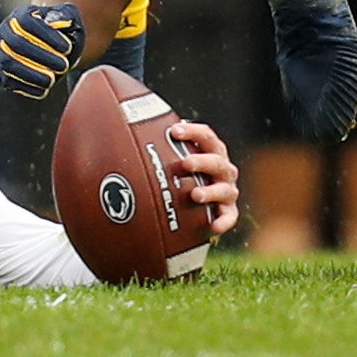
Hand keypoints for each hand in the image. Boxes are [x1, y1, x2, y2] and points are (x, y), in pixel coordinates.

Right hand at [0, 1, 84, 100]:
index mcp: (20, 14)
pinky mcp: (3, 73)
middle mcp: (5, 32)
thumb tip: (55, 20)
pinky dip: (25, 86)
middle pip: (16, 43)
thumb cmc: (63, 31)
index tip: (67, 48)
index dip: (47, 35)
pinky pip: (9, 81)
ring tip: (52, 80)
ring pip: (9, 64)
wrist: (56, 50)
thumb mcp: (69, 17)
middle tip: (64, 66)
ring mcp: (1, 53)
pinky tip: (44, 89)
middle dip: (41, 56)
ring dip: (31, 74)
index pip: (27, 22)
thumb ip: (66, 14)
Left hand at [166, 119, 241, 237]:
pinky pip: (229, 217)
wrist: (195, 204)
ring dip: (211, 191)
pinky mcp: (227, 211)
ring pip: (225, 189)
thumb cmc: (183, 174)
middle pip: (217, 161)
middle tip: (185, 163)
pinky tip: (213, 227)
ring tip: (195, 195)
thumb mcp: (174, 158)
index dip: (193, 132)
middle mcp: (222, 169)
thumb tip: (126, 130)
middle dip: (202, 161)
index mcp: (211, 151)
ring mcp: (227, 190)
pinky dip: (224, 221)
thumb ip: (160, 147)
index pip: (206, 136)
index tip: (174, 131)